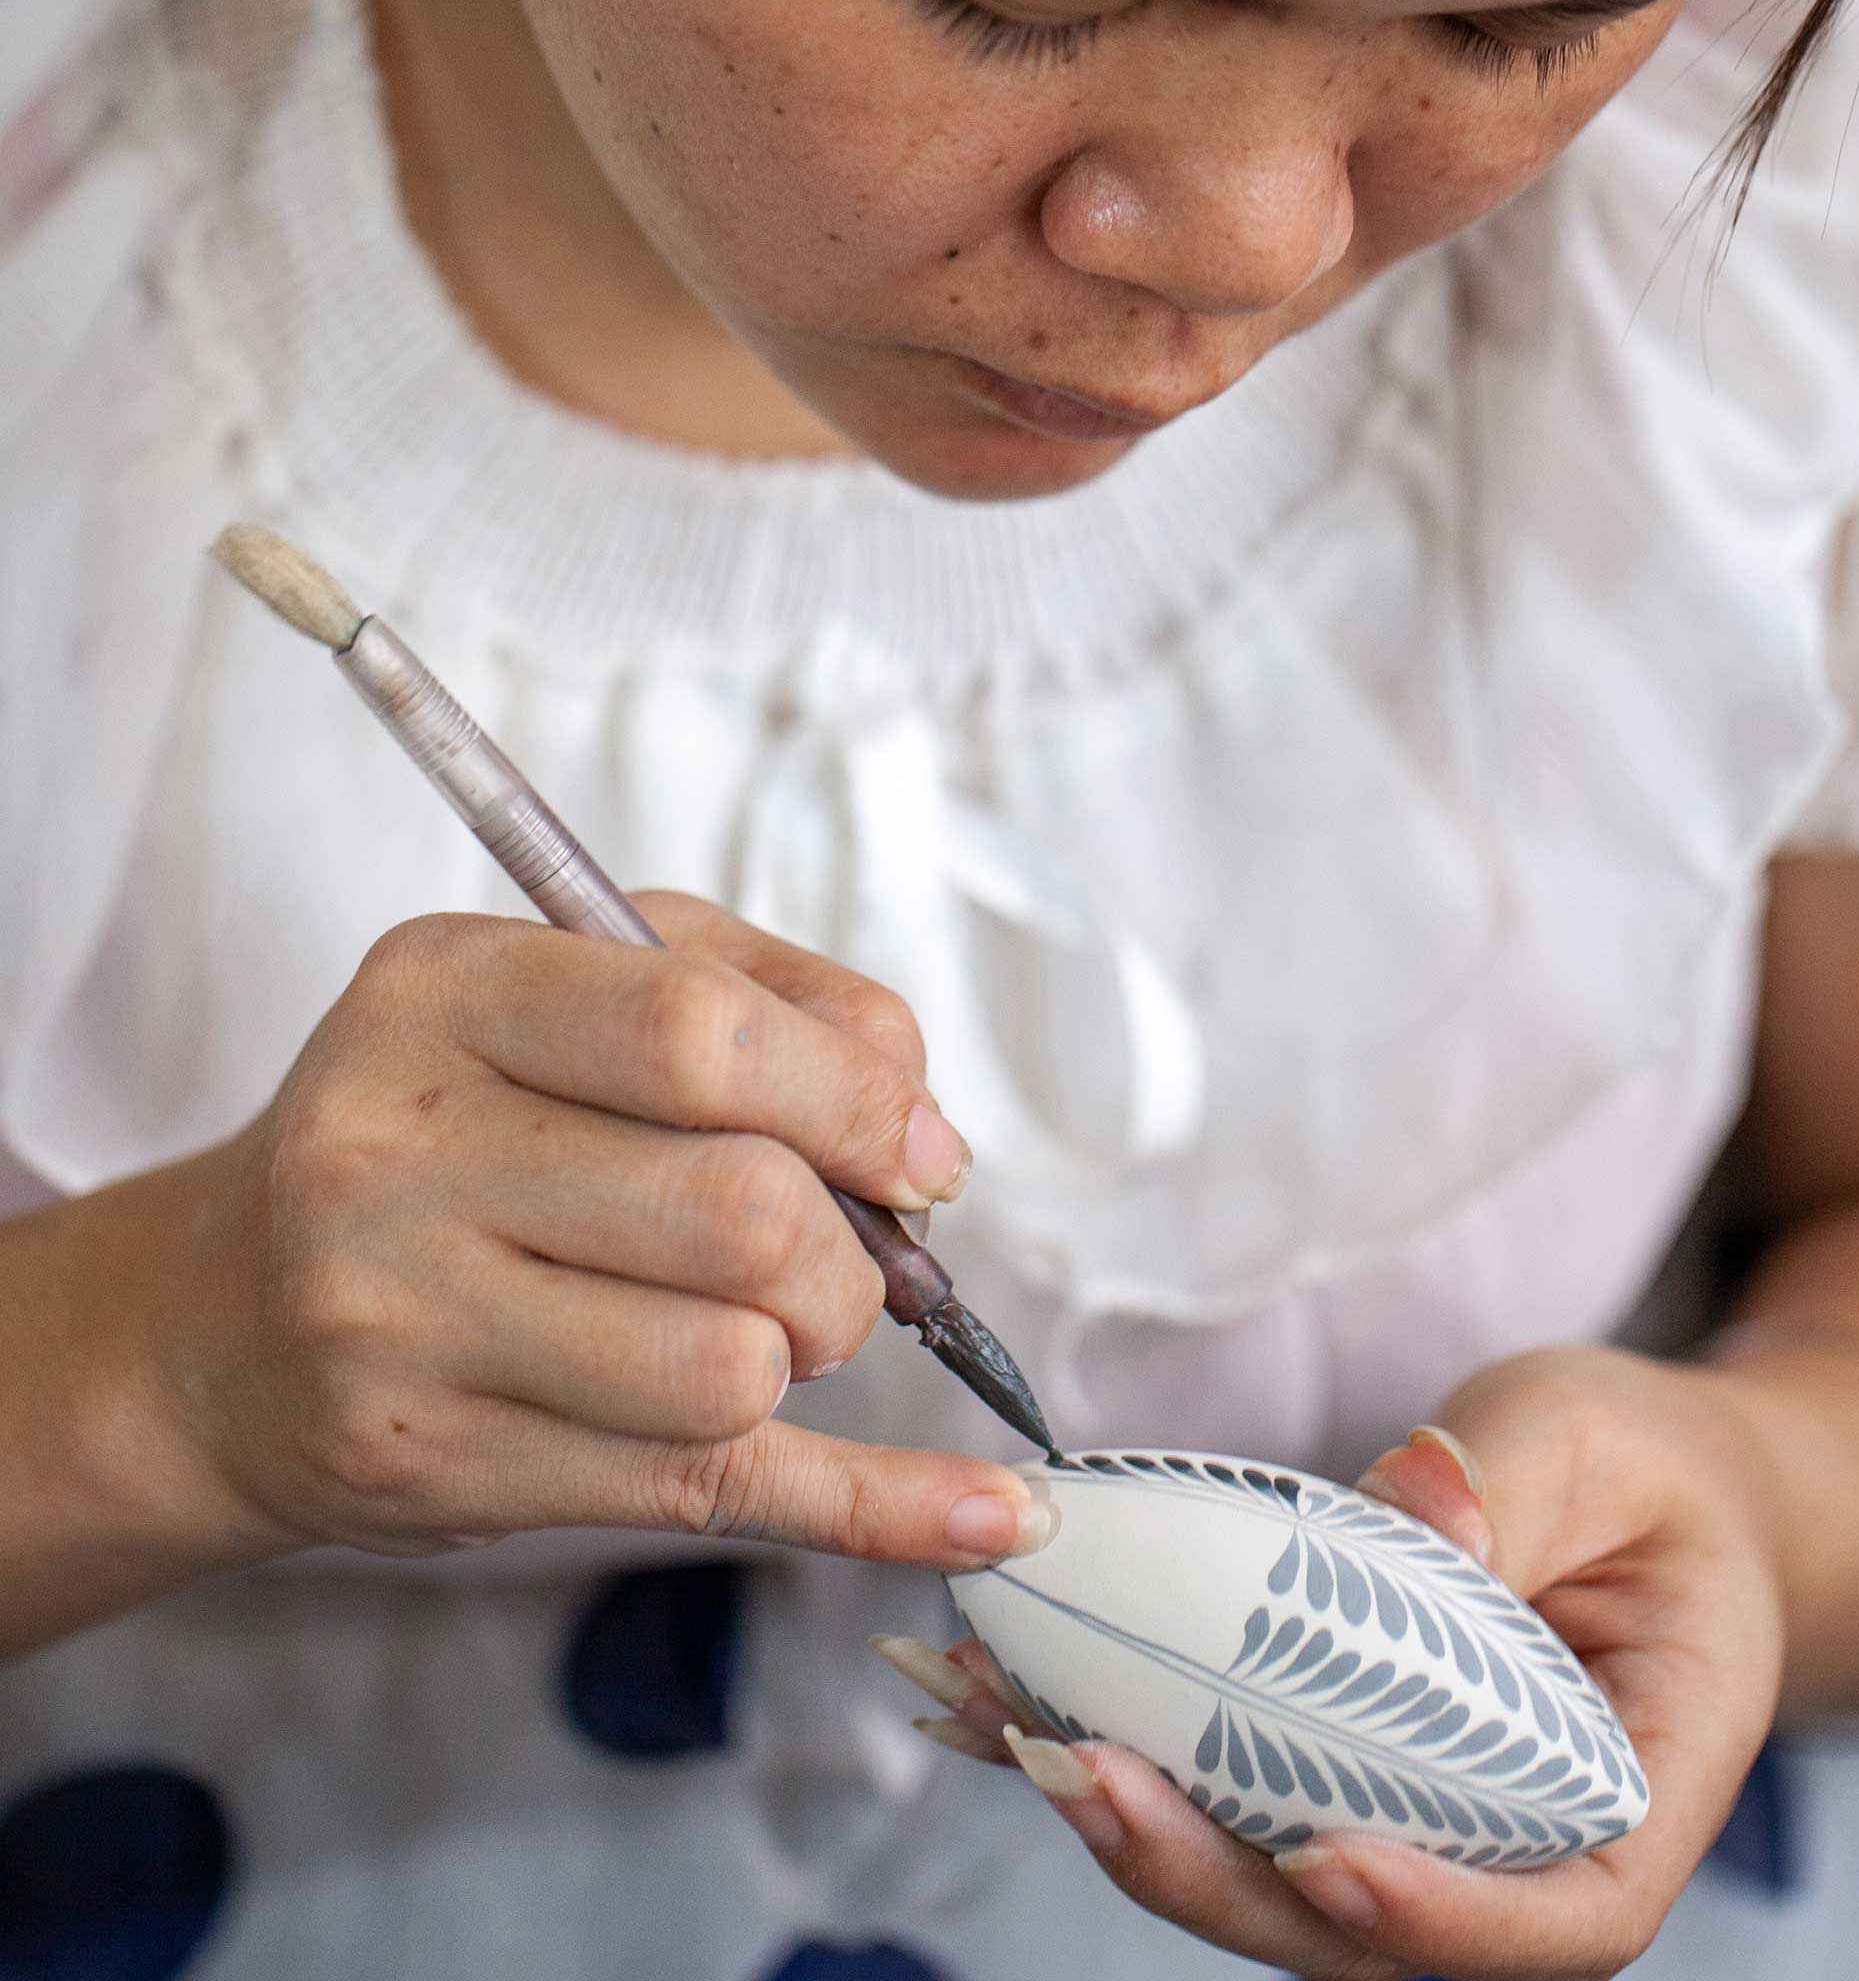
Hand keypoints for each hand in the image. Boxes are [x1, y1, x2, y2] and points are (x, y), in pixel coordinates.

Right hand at [121, 893, 1051, 1568]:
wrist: (228, 1317)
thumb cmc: (450, 1125)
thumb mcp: (578, 990)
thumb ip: (774, 1003)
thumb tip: (925, 1132)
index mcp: (449, 991)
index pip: (700, 1034)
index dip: (854, 1099)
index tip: (914, 1153)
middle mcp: (399, 1154)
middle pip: (743, 1215)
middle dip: (843, 1252)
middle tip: (824, 1259)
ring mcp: (403, 1324)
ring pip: (730, 1371)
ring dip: (798, 1354)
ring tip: (749, 1327)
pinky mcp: (439, 1467)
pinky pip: (710, 1495)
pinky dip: (874, 1507)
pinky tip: (984, 1512)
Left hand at [880, 1347, 1790, 1979]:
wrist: (1645, 1498)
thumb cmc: (1646, 1476)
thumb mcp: (1594, 1439)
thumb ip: (1511, 1480)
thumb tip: (1416, 1503)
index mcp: (1645, 1777)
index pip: (1571, 1913)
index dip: (1443, 1919)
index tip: (1325, 1856)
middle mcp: (1531, 1836)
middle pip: (1382, 1933)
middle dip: (1224, 1876)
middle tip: (1085, 1773)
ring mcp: (1429, 1817)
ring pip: (1287, 1880)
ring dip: (1150, 1829)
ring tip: (1021, 1732)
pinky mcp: (1344, 1768)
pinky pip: (1246, 1793)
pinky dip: (1140, 1758)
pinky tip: (1028, 1700)